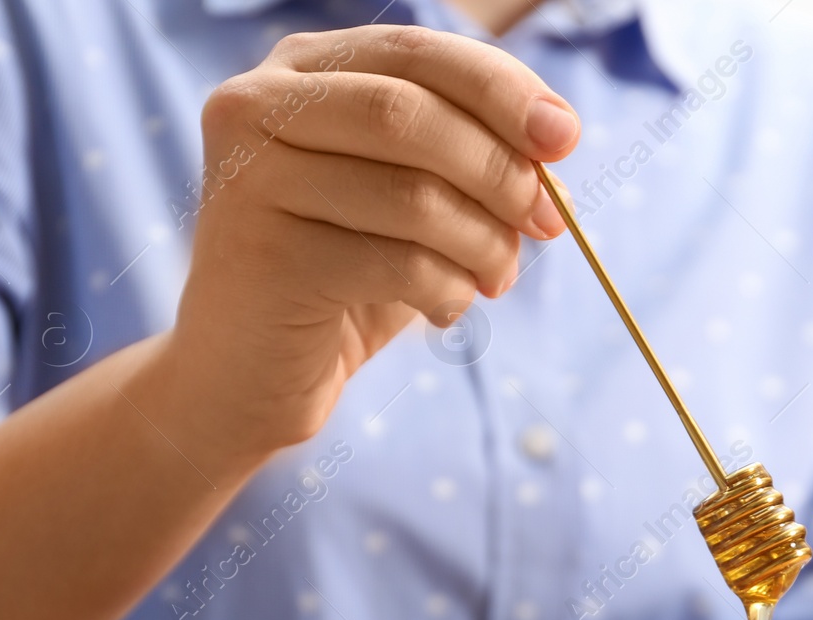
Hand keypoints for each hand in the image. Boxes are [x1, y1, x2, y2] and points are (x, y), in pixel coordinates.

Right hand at [149, 25, 578, 466]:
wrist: (248, 373)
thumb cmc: (342, 277)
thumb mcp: (411, 201)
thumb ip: (468, 158)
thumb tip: (556, 140)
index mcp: (301, 70)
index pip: (416, 51)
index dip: (502, 89)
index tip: (564, 138)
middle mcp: (258, 107)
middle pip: (411, 114)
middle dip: (500, 171)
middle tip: (546, 222)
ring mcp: (250, 180)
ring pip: (411, 195)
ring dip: (483, 243)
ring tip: (495, 277)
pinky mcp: (264, 257)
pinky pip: (396, 264)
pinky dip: (447, 291)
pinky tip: (445, 310)